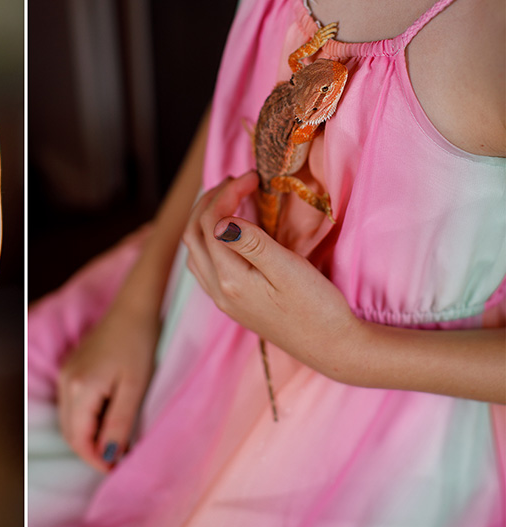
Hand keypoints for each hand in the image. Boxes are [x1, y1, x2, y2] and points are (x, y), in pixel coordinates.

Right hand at [57, 278, 161, 472]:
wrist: (132, 309)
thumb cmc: (138, 344)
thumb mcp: (134, 388)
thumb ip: (118, 423)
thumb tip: (108, 455)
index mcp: (80, 388)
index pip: (78, 439)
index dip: (95, 459)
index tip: (116, 469)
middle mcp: (66, 382)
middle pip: (69, 432)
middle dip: (91, 450)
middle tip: (118, 460)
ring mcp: (65, 374)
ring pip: (69, 420)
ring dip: (89, 436)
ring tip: (118, 441)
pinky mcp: (71, 369)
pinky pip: (72, 405)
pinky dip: (87, 420)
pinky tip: (109, 420)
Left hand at [182, 172, 357, 375]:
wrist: (333, 349)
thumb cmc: (318, 309)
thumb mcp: (289, 270)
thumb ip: (252, 244)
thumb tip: (221, 220)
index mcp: (230, 280)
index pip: (211, 224)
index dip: (226, 193)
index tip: (251, 177)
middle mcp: (218, 290)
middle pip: (194, 234)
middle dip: (209, 201)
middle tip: (237, 181)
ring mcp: (222, 299)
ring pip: (195, 250)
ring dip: (205, 220)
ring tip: (230, 198)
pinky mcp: (232, 304)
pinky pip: (205, 265)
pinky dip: (209, 240)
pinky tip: (229, 231)